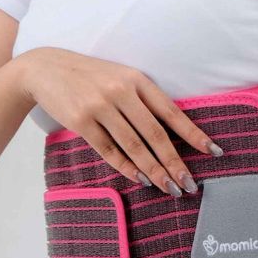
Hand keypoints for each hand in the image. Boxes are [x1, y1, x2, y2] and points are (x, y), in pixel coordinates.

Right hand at [16, 47, 224, 195]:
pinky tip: (142, 180)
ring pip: (135, 147)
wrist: (44, 69)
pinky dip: (127, 168)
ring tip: (170, 189)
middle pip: (156, 135)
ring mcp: (100, 106)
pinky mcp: (81, 121)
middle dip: (175, 163)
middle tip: (189, 185)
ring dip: (155, 172)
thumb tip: (174, 136)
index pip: (172, 112)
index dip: (194, 134)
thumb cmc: (92, 77)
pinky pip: (109, 151)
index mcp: (138, 81)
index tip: (213, 151)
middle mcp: (121, 92)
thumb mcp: (122, 78)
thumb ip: (145, 102)